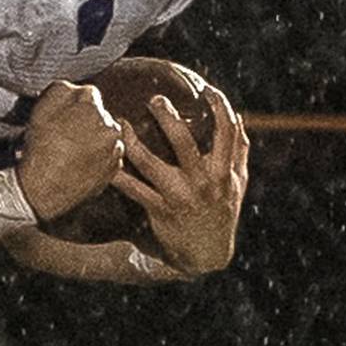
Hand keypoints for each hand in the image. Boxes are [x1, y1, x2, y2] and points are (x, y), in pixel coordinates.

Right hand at [17, 80, 124, 220]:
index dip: (74, 107)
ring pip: (105, 137)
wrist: (43, 186)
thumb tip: (75, 89)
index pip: (88, 95)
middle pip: (99, 116)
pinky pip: (107, 158)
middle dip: (86, 123)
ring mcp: (115, 149)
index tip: (64, 118)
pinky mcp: (114, 170)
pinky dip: (97, 159)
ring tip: (71, 152)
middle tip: (66, 136)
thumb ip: (63, 88)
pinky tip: (79, 164)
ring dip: (93, 141)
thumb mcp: (43, 106)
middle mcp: (110, 124)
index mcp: (93, 104)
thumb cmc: (41, 145)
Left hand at [112, 83, 249, 275]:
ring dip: (133, 141)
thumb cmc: (222, 212)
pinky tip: (106, 160)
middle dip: (168, 117)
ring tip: (120, 123)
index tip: (208, 91)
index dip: (220, 107)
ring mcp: (179, 196)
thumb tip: (238, 117)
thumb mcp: (237, 183)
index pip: (227, 132)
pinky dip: (118, 175)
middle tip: (155, 99)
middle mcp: (202, 182)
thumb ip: (239, 151)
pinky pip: (134, 189)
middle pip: (183, 142)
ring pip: (150, 163)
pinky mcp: (160, 210)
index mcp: (223, 172)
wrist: (207, 255)